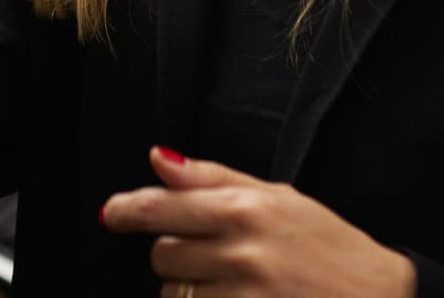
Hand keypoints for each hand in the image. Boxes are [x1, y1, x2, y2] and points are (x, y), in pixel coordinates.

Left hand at [100, 147, 415, 296]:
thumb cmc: (330, 247)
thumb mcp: (278, 198)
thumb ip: (213, 179)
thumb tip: (158, 159)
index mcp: (246, 210)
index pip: (162, 207)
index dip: (128, 211)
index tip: (112, 215)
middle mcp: (242, 253)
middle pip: (163, 255)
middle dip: (177, 256)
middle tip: (215, 256)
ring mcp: (245, 297)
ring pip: (175, 295)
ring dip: (192, 291)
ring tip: (234, 286)